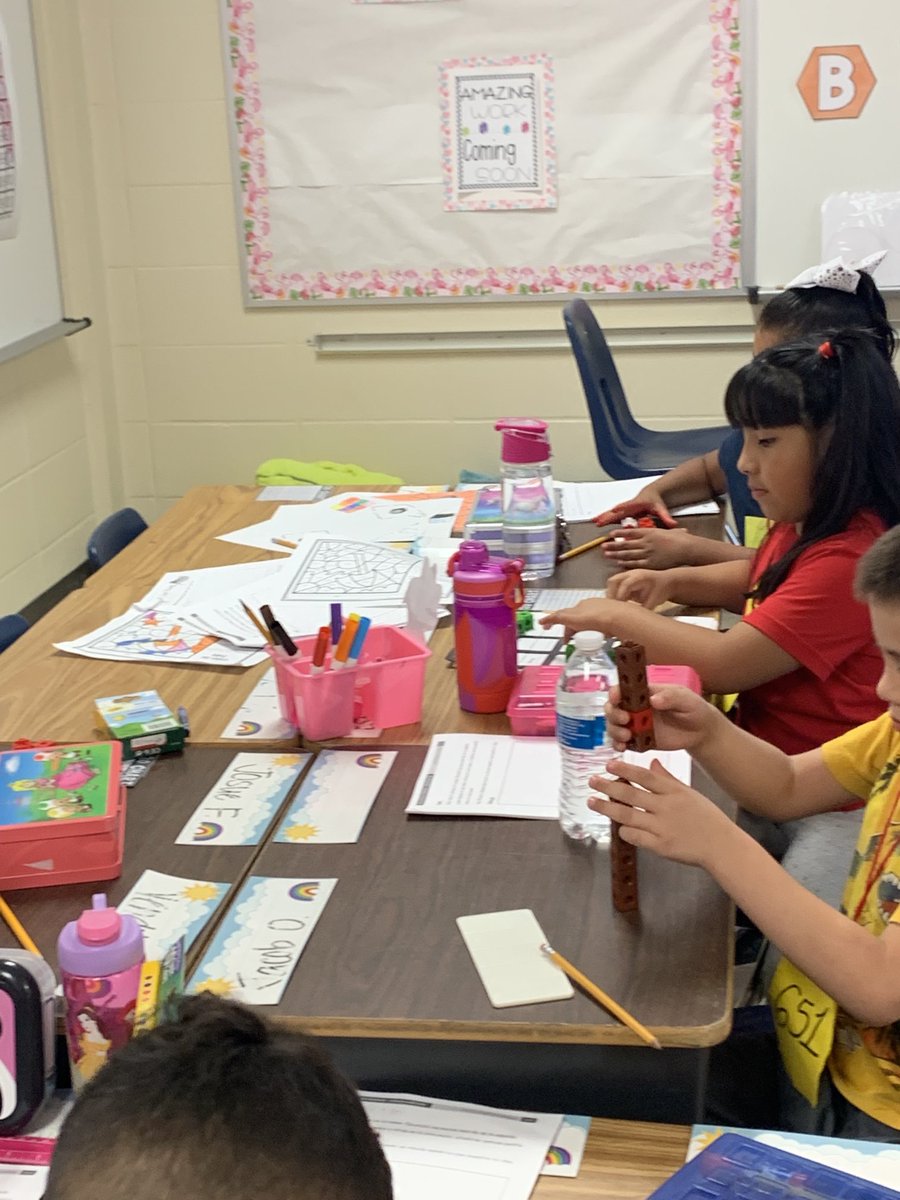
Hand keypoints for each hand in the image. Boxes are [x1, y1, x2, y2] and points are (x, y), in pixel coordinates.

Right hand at [539, 598, 617, 637]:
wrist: (620, 618)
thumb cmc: (595, 619)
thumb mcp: (572, 618)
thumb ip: (558, 618)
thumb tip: (544, 620)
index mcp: (580, 605)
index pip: (564, 614)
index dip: (555, 622)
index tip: (548, 629)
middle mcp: (591, 605)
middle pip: (576, 619)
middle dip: (570, 629)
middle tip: (568, 642)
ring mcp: (603, 611)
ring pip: (589, 622)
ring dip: (583, 631)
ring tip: (585, 642)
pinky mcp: (613, 618)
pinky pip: (601, 626)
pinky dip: (596, 632)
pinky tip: (600, 638)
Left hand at [587, 758, 732, 866]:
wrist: (721, 846)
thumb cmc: (707, 818)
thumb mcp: (689, 793)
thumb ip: (668, 779)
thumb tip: (651, 762)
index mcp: (674, 792)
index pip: (645, 776)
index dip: (625, 770)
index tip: (609, 765)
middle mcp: (666, 807)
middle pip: (631, 795)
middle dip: (608, 787)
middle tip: (591, 781)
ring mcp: (662, 827)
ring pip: (627, 815)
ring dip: (607, 808)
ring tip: (592, 801)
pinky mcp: (660, 846)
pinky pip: (635, 836)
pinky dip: (624, 830)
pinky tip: (618, 826)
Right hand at [592, 492, 677, 529]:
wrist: (652, 493)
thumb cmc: (655, 501)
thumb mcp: (661, 509)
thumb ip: (666, 517)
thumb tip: (673, 524)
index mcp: (637, 504)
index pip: (628, 506)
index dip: (621, 508)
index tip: (615, 510)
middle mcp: (629, 506)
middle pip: (617, 511)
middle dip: (608, 515)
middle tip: (600, 521)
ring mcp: (625, 508)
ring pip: (612, 513)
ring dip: (604, 517)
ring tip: (595, 521)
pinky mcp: (623, 511)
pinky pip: (612, 515)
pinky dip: (604, 517)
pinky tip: (596, 520)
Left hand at [602, 526, 698, 569]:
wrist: (686, 548)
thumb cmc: (680, 539)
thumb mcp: (668, 531)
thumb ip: (660, 531)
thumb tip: (661, 530)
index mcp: (649, 532)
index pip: (630, 532)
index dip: (619, 533)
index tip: (611, 534)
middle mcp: (645, 542)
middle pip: (625, 544)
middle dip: (613, 545)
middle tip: (603, 546)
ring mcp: (647, 553)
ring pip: (628, 554)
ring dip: (616, 554)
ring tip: (607, 555)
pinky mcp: (650, 563)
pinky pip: (635, 564)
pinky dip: (626, 564)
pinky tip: (619, 563)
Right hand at [605, 684, 717, 752]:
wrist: (701, 731)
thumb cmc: (694, 709)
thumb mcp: (686, 699)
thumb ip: (671, 697)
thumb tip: (653, 699)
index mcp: (644, 693)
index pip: (623, 689)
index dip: (615, 693)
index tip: (616, 698)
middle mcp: (635, 708)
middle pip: (613, 708)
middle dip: (613, 714)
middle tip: (625, 720)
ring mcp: (635, 725)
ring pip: (614, 726)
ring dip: (614, 731)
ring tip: (627, 737)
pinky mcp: (638, 741)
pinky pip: (621, 743)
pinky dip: (617, 745)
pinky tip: (623, 748)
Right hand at [606, 569, 674, 608]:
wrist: (667, 582)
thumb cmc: (662, 590)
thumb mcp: (654, 602)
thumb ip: (643, 610)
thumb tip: (633, 620)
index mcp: (640, 577)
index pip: (625, 585)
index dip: (620, 597)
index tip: (619, 608)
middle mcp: (631, 573)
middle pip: (613, 581)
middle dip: (611, 595)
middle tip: (614, 608)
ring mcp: (627, 575)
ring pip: (611, 583)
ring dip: (611, 595)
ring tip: (616, 607)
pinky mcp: (625, 579)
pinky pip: (614, 586)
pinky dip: (614, 594)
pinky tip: (619, 604)